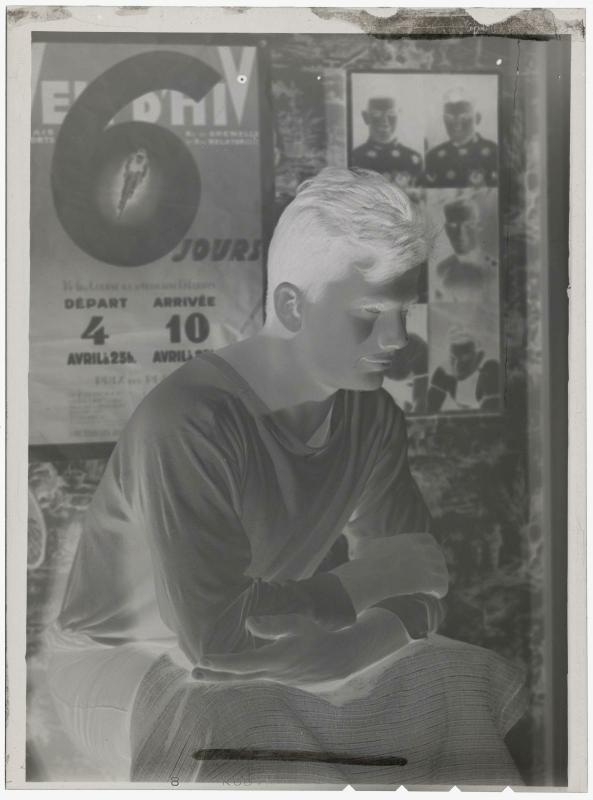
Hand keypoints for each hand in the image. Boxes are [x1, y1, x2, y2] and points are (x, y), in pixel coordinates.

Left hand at [192, 608, 410, 687]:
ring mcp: (274, 679)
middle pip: (237, 676)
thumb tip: (248, 623)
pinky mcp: (277, 678)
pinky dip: (236, 675)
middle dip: (214, 674)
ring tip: (201, 672)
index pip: (242, 664)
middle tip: (193, 672)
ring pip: (243, 678)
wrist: (337, 660)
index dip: (221, 663)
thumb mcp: (296, 624)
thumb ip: (272, 624)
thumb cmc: (316, 637)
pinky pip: (251, 677)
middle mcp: (271, 673)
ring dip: (222, 675)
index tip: (203, 659)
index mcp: (275, 660)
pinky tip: (225, 672)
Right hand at [332, 533, 448, 613]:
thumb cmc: (365, 563)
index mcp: (410, 539)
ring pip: (442, 572)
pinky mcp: (429, 579)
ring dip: (439, 580)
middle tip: (431, 578)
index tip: (427, 560)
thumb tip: (363, 542)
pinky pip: (442, 585)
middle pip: (438, 557)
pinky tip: (434, 596)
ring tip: (433, 590)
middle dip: (437, 567)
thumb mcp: (365, 546)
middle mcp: (422, 549)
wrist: (371, 576)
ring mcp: (427, 564)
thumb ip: (369, 542)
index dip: (430, 550)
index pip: (429, 541)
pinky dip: (440, 591)